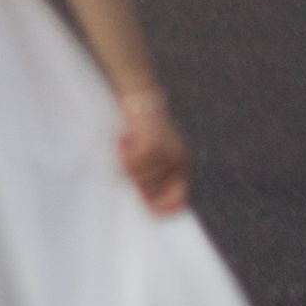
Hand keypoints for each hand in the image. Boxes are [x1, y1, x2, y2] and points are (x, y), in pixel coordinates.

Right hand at [116, 87, 190, 214]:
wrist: (141, 95)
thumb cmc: (142, 126)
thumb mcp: (153, 153)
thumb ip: (154, 176)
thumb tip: (147, 201)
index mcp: (182, 165)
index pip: (178, 201)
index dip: (163, 209)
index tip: (149, 210)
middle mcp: (179, 161)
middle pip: (152, 192)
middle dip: (137, 182)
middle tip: (129, 162)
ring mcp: (167, 154)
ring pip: (139, 178)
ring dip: (127, 164)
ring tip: (126, 145)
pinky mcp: (153, 145)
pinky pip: (132, 163)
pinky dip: (123, 153)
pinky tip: (123, 140)